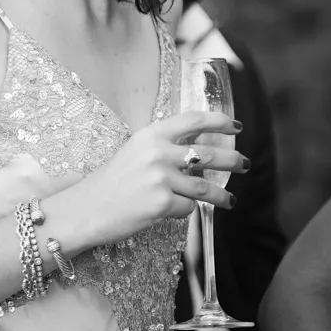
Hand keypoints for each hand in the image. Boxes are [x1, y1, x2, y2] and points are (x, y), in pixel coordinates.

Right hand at [78, 110, 245, 246]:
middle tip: (244, 164)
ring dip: (221, 195)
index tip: (236, 127)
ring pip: (204, 187)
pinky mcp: (161, 204)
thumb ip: (163, 148)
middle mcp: (157, 152)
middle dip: (232, 160)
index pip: (193, 120)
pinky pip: (187, 208)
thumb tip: (197, 154)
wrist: (86, 209)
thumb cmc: (111, 182)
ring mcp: (160, 178)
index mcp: (150, 134)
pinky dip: (185, 211)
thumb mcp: (135, 152)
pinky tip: (175, 211)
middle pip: (208, 154)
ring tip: (228, 200)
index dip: (219, 122)